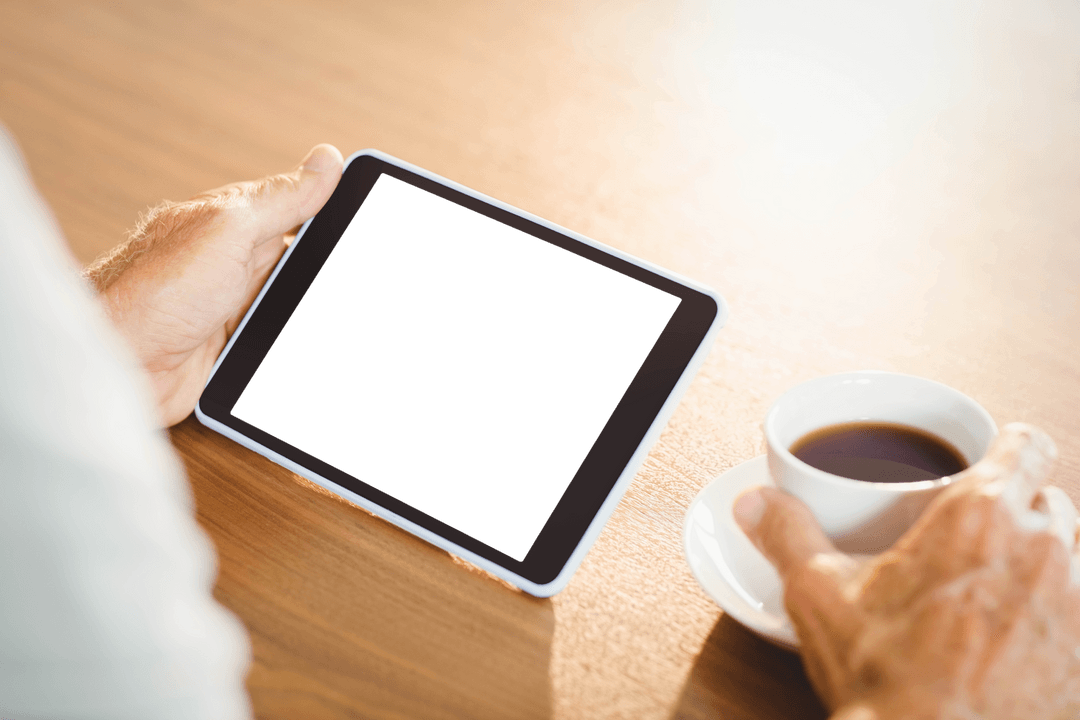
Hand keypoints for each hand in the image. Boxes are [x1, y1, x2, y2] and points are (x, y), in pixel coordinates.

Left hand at [86, 145, 343, 425]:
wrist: (116, 365)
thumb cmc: (153, 292)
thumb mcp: (230, 230)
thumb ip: (280, 200)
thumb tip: (326, 160)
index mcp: (235, 225)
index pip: (300, 211)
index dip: (337, 216)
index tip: (377, 223)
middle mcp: (234, 265)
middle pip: (304, 265)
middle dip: (329, 276)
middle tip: (363, 286)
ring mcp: (232, 310)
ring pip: (294, 309)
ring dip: (311, 319)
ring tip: (340, 325)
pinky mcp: (230, 352)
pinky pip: (276, 348)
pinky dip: (292, 351)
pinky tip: (309, 353)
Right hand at [734, 423, 1079, 719]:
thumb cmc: (884, 677)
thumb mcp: (819, 596)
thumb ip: (786, 534)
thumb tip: (752, 502)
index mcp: (980, 515)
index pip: (1027, 444)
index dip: (1008, 447)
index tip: (986, 461)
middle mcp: (1042, 549)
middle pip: (1050, 498)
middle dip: (1016, 510)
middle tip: (968, 539)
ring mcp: (1074, 604)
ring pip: (1070, 553)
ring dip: (1038, 559)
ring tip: (990, 588)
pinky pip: (1078, 612)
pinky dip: (1052, 614)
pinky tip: (1013, 638)